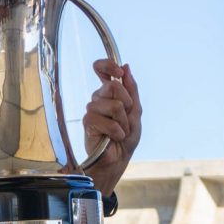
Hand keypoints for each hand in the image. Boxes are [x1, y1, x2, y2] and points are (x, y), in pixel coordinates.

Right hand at [82, 61, 141, 194]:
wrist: (119, 158)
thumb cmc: (126, 137)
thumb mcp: (136, 111)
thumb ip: (132, 89)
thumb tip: (126, 67)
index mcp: (110, 93)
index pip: (101, 69)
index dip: (108, 65)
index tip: (119, 71)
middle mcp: (99, 98)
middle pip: (114, 87)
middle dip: (127, 104)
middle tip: (126, 118)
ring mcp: (92, 110)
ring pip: (113, 105)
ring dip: (123, 122)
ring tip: (119, 131)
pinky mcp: (88, 122)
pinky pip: (107, 120)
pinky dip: (117, 131)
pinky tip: (114, 137)